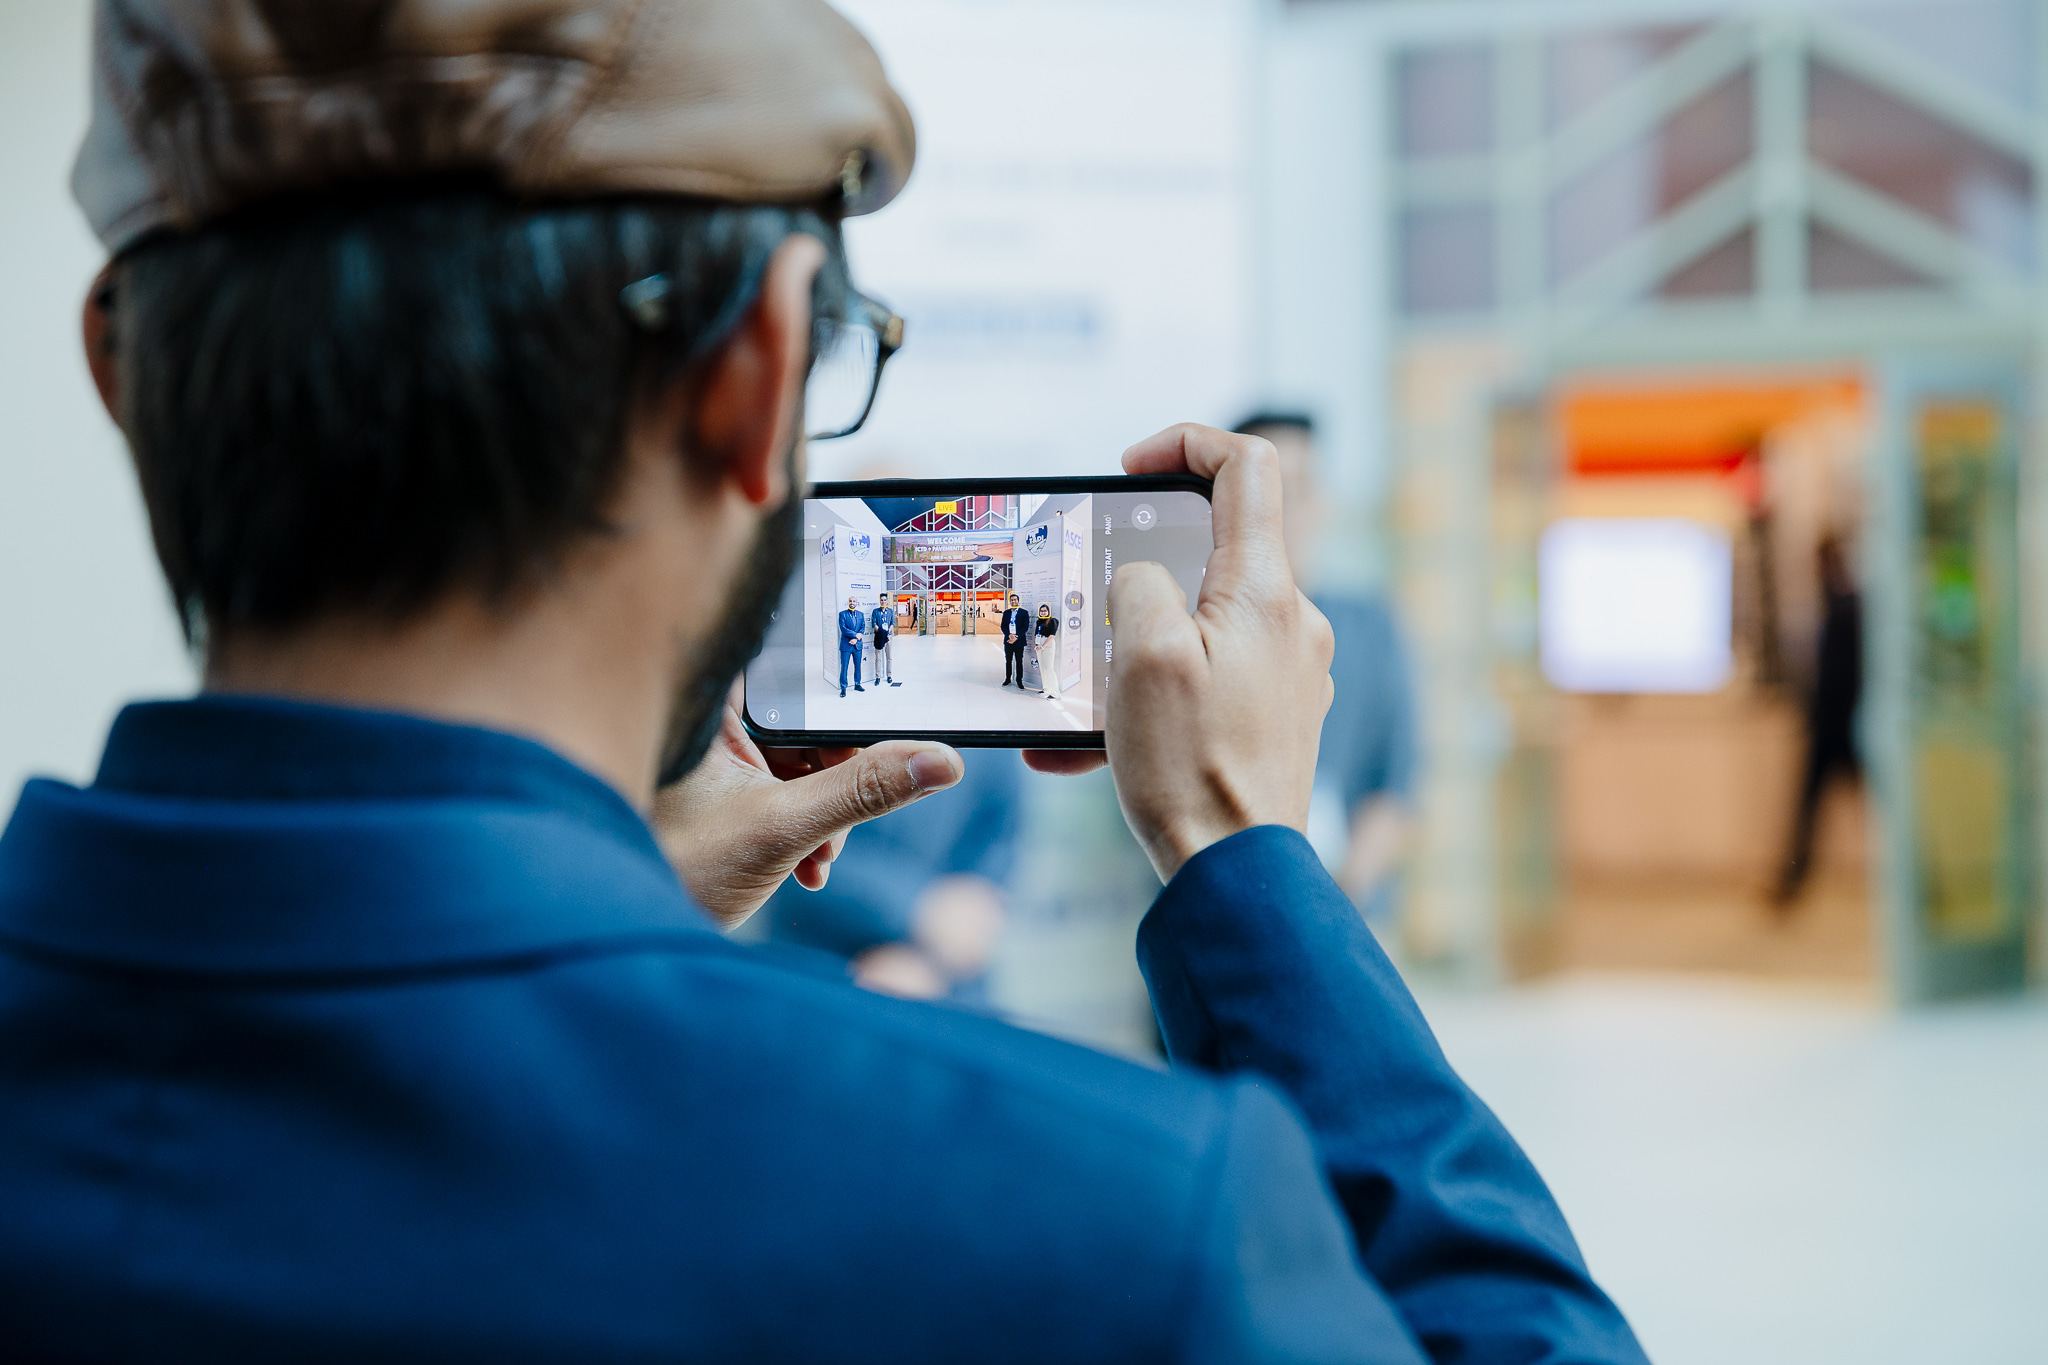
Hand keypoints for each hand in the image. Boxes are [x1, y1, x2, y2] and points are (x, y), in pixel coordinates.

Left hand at [652, 686, 962, 928]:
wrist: (629, 934)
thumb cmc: (678, 869)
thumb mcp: (785, 827)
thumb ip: (863, 790)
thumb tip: (939, 760)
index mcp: (713, 707)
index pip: (793, 672)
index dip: (838, 698)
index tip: (873, 731)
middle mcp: (713, 729)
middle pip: (808, 727)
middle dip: (836, 778)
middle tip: (842, 818)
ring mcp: (720, 769)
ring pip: (802, 769)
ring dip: (825, 815)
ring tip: (817, 856)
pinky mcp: (727, 806)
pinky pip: (785, 799)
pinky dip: (804, 833)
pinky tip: (805, 870)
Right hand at [1105, 424, 1334, 879]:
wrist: (1233, 874)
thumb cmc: (1190, 767)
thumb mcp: (1142, 653)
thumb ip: (1139, 583)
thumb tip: (1144, 579)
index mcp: (1265, 589)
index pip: (1247, 466)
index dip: (1185, 444)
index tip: (1130, 469)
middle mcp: (1291, 622)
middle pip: (1216, 548)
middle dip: (1139, 568)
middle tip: (1089, 600)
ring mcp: (1287, 672)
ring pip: (1199, 625)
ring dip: (1130, 650)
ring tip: (1078, 696)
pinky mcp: (1273, 717)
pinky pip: (1202, 682)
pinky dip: (1147, 700)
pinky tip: (1083, 749)